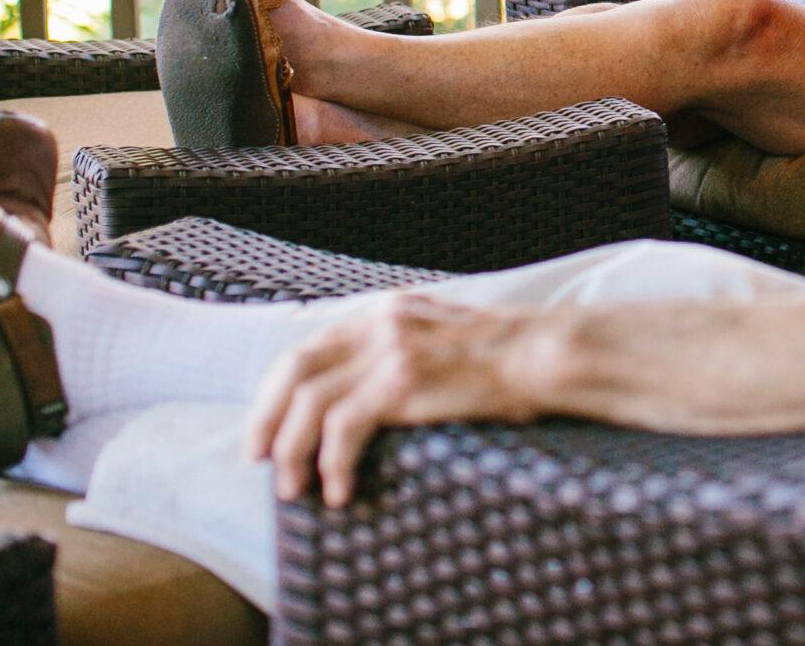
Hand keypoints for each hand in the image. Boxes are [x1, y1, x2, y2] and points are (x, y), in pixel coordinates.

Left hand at [245, 294, 545, 507]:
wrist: (546, 354)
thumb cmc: (507, 361)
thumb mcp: (443, 341)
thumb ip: (403, 353)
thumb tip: (370, 399)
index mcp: (385, 312)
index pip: (309, 348)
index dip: (278, 393)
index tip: (268, 430)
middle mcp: (379, 322)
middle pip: (294, 368)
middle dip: (267, 419)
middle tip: (259, 461)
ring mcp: (390, 348)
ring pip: (309, 402)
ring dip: (292, 451)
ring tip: (294, 490)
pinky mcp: (403, 379)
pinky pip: (343, 427)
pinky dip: (331, 464)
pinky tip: (339, 491)